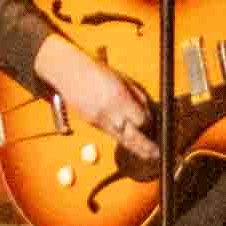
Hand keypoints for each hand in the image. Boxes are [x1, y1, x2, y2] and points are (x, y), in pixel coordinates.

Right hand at [34, 36, 156, 162]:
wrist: (68, 72)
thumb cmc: (97, 71)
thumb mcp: (124, 81)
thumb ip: (139, 99)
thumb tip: (151, 116)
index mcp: (120, 98)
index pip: (142, 121)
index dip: (150, 126)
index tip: (156, 126)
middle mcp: (109, 112)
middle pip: (133, 138)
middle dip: (147, 148)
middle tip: (157, 153)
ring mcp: (99, 120)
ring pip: (122, 140)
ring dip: (136, 148)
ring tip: (148, 154)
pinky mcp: (92, 124)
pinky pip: (111, 134)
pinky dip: (122, 137)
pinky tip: (130, 140)